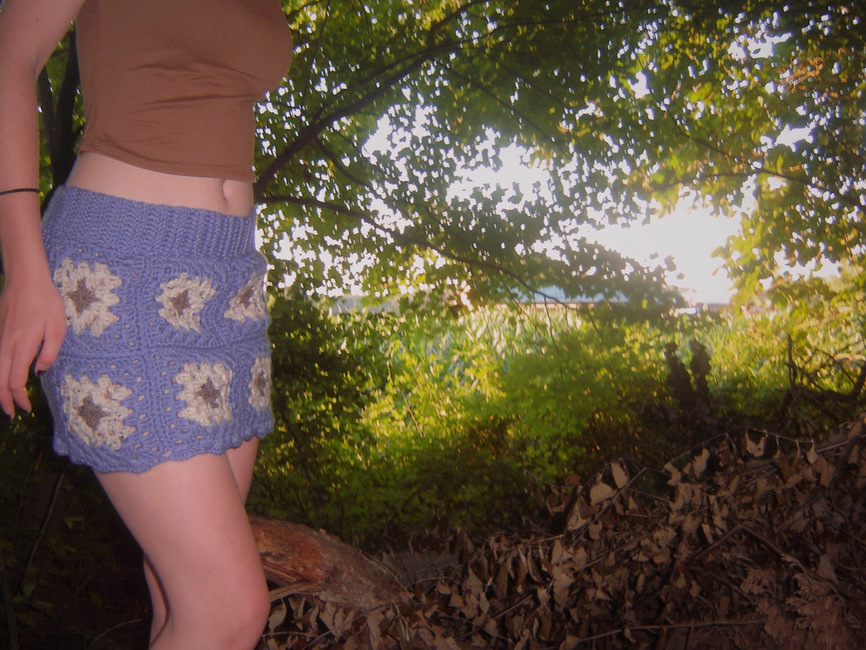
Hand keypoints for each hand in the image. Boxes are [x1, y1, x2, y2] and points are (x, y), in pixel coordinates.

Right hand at [0, 272, 66, 415]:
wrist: (25, 280)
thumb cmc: (46, 302)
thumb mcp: (58, 327)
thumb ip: (50, 352)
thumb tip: (40, 372)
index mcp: (22, 347)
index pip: (16, 381)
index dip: (19, 399)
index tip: (26, 409)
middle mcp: (6, 346)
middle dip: (3, 401)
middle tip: (11, 415)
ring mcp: (0, 340)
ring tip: (5, 402)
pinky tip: (4, 379)